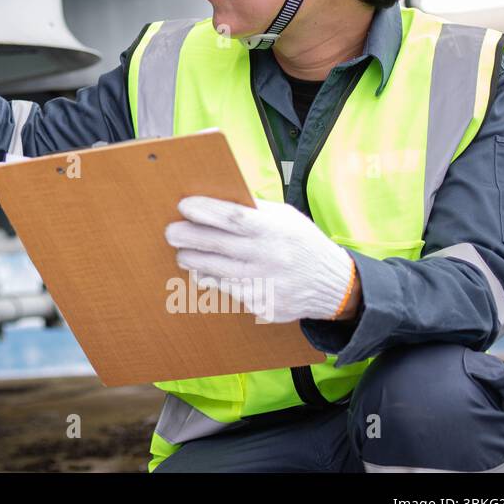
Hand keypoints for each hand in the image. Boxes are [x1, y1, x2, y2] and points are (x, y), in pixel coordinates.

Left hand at [163, 196, 356, 323]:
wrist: (332, 286)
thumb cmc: (302, 244)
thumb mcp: (286, 218)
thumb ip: (254, 209)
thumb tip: (217, 196)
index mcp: (276, 232)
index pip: (235, 218)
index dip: (207, 211)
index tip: (185, 206)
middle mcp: (270, 259)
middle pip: (219, 246)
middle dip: (188, 237)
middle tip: (171, 232)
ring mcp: (266, 286)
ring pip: (217, 272)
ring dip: (194, 261)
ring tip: (183, 253)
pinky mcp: (262, 307)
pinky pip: (228, 292)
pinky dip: (213, 281)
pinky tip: (205, 273)